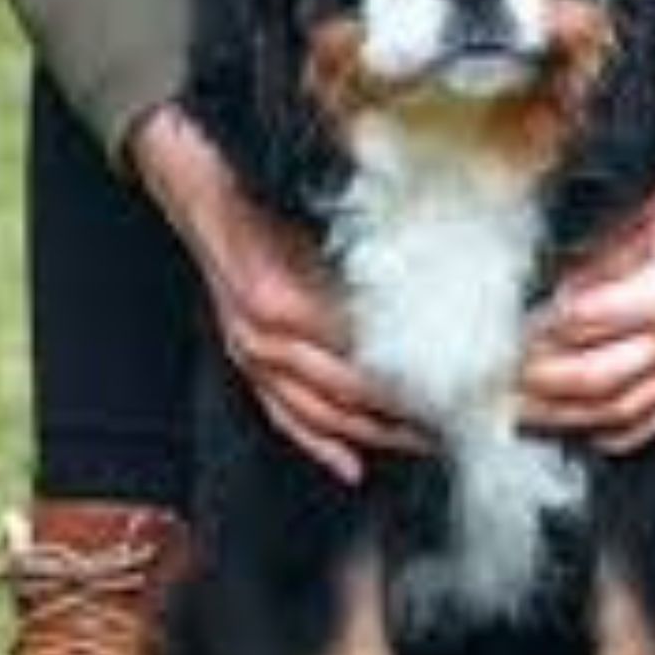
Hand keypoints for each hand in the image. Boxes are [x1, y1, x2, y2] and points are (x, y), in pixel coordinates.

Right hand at [130, 105, 422, 483]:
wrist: (194, 189)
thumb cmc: (255, 192)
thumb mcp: (313, 214)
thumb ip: (363, 250)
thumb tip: (435, 274)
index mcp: (282, 300)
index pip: (362, 353)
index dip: (414, 372)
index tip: (460, 379)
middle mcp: (263, 338)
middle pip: (347, 393)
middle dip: (406, 411)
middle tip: (457, 417)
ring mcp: (250, 356)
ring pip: (319, 414)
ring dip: (374, 433)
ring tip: (424, 441)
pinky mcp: (244, 364)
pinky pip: (283, 417)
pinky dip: (318, 445)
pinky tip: (351, 465)